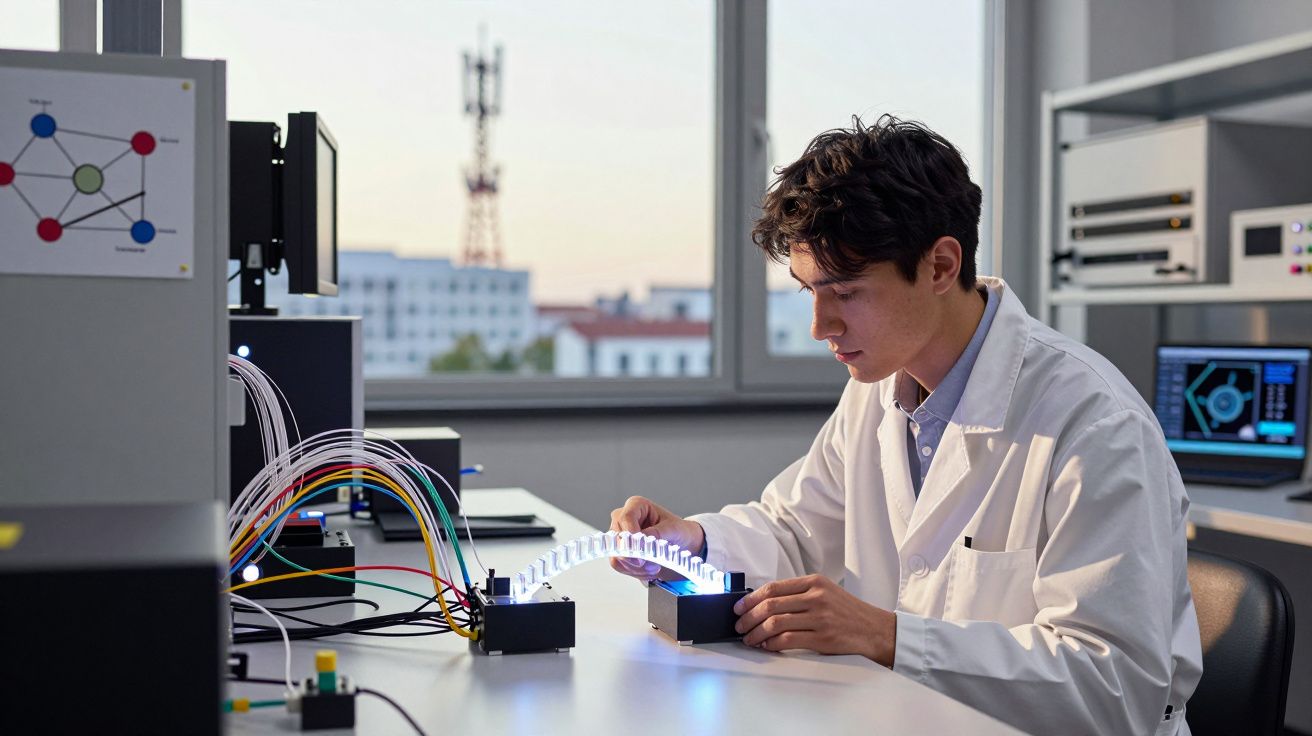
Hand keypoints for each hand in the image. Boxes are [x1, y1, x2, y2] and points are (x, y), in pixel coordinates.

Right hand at [608, 495, 704, 581]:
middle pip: (617, 538)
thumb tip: (643, 540)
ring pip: (616, 554)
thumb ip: (657, 533)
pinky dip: (633, 571)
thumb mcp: (673, 529)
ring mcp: (619, 536)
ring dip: (636, 566)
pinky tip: (648, 570)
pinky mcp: (619, 551)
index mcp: (636, 505)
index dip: (631, 535)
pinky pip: (618, 564)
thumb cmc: (677, 531)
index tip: (641, 550)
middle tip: (653, 564)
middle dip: (635, 555)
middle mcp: (623, 519)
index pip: (625, 518)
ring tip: (654, 567)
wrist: (681, 544)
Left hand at [733, 574, 896, 666]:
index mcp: (814, 582)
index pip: (773, 587)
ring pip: (775, 623)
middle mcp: (816, 597)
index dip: (751, 598)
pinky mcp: (823, 638)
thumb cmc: (849, 613)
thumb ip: (799, 594)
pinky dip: (772, 644)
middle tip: (739, 626)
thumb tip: (764, 603)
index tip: (739, 608)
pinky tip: (767, 646)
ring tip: (749, 639)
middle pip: (770, 605)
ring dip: (756, 633)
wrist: (877, 630)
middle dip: (748, 617)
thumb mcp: (826, 592)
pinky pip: (787, 640)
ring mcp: (820, 617)